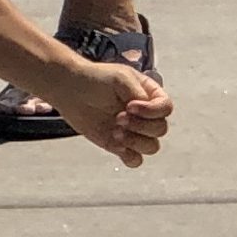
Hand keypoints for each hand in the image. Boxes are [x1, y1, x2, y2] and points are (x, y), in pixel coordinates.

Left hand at [49, 59, 173, 169]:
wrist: (71, 90)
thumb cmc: (95, 79)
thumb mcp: (120, 77)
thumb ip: (137, 92)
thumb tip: (145, 107)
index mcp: (149, 95)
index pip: (165, 108)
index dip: (151, 111)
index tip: (130, 106)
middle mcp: (145, 115)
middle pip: (160, 129)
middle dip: (140, 126)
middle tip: (118, 118)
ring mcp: (134, 131)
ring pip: (151, 147)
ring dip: (135, 141)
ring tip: (115, 131)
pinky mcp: (120, 145)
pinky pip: (136, 160)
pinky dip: (130, 156)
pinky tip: (116, 144)